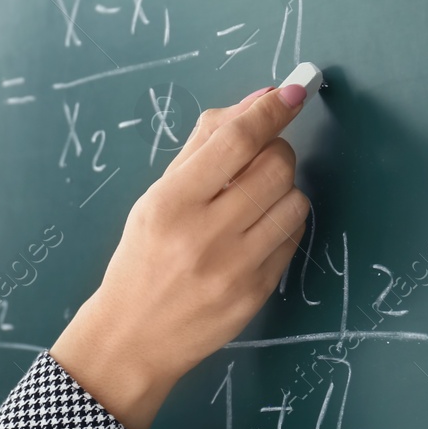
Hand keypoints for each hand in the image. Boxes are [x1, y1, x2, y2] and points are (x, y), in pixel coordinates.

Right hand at [49, 85, 310, 428]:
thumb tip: (260, 100)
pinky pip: (293, 239)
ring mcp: (234, 268)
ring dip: (283, 191)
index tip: (294, 91)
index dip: (271, 110)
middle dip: (277, 151)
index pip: (235, 141)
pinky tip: (256, 233)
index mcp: (170, 204)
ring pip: (295, 201)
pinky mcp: (257, 293)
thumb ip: (204, 148)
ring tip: (254, 203)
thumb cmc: (141, 259)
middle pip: (276, 166)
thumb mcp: (156, 198)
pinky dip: (281, 225)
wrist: (132, 337)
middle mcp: (203, 235)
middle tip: (260, 159)